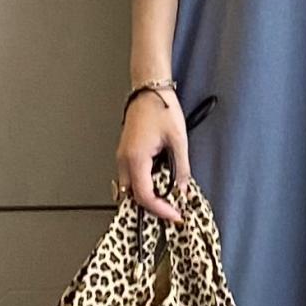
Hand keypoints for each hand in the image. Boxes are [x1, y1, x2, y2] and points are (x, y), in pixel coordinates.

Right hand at [116, 89, 188, 222]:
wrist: (149, 90)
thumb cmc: (161, 109)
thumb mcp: (178, 141)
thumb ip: (181, 169)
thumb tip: (182, 190)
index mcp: (136, 158)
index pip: (144, 196)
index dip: (160, 210)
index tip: (175, 215)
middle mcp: (124, 161)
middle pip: (132, 197)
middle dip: (152, 208)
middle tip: (171, 211)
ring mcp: (122, 157)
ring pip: (129, 189)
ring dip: (147, 198)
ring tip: (167, 199)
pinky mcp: (126, 154)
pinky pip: (130, 178)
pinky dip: (143, 187)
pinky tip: (159, 185)